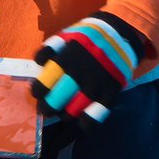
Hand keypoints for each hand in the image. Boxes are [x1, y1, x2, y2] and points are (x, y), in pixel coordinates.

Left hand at [31, 12, 143, 126]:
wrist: (121, 34)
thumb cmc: (89, 36)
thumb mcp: (68, 35)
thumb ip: (51, 48)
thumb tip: (37, 64)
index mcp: (68, 57)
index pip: (45, 82)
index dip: (38, 91)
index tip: (37, 93)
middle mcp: (81, 74)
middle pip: (56, 100)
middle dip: (47, 107)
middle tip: (46, 108)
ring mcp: (97, 86)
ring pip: (73, 111)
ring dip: (64, 115)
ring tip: (62, 112)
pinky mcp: (110, 93)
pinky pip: (95, 116)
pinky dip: (85, 123)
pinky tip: (79, 123)